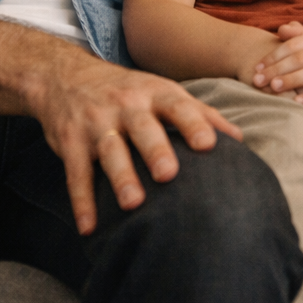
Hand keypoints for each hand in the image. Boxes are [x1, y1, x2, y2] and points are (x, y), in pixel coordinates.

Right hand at [28, 53, 241, 235]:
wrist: (64, 76)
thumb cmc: (127, 90)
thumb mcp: (161, 90)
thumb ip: (199, 112)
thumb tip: (239, 138)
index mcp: (154, 93)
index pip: (177, 106)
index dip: (194, 124)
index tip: (209, 145)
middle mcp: (126, 105)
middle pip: (142, 127)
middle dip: (155, 149)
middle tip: (169, 174)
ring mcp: (96, 122)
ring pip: (110, 149)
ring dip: (121, 177)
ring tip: (134, 204)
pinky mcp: (70, 142)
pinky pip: (76, 172)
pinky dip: (81, 200)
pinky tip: (89, 226)